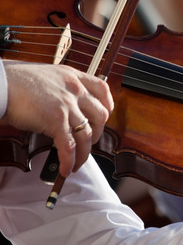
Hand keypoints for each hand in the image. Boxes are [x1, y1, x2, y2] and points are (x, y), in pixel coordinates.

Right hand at [0, 60, 113, 176]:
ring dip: (83, 154)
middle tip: (87, 143)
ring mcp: (67, 105)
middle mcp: (74, 89)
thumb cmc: (13, 82)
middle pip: (100, 116)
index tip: (104, 118)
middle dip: (97, 134)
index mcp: (72, 76)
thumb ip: (59, 91)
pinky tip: (66, 169)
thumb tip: (64, 112)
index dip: (107, 106)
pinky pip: (69, 146)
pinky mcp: (56, 120)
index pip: (102, 90)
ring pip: (87, 135)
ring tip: (76, 163)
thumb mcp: (45, 78)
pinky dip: (70, 161)